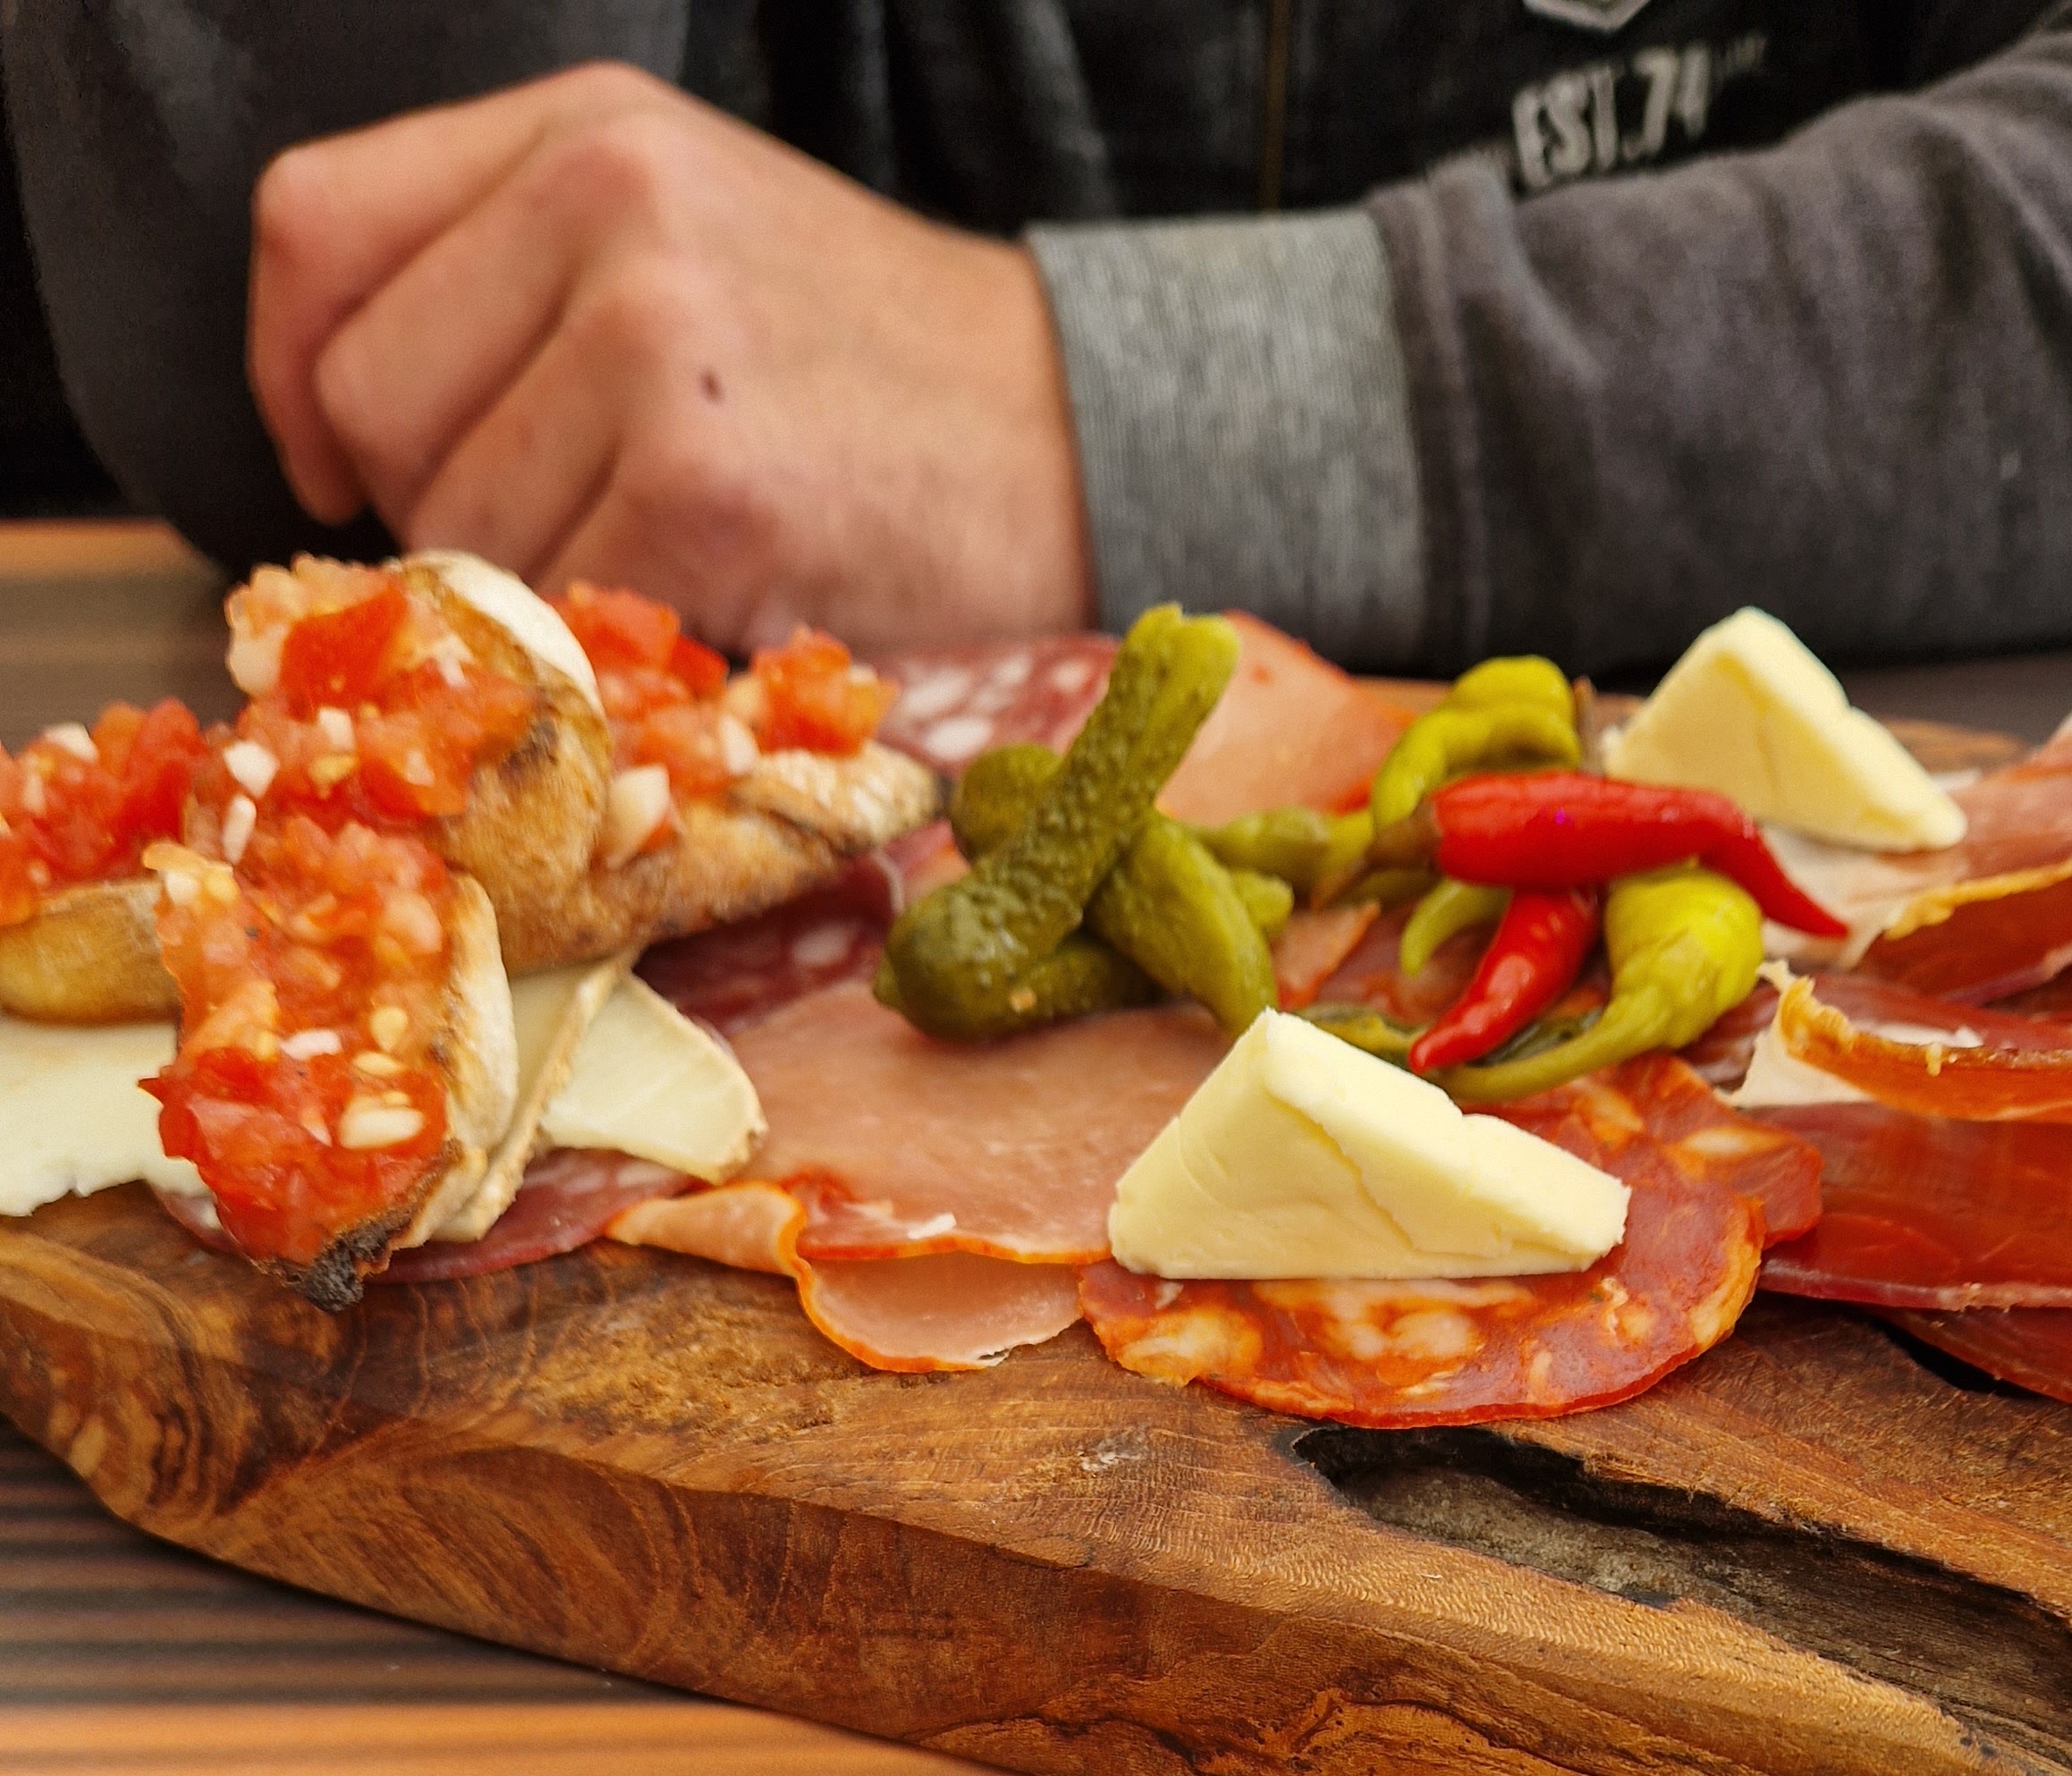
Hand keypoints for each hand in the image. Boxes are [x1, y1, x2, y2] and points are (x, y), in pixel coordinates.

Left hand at [247, 64, 1095, 656]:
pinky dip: (627, 650)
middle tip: (573, 533)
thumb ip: (515, 275)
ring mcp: (656, 347)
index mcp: (585, 134)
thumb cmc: (872, 373)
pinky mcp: (709, 492)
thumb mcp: (690, 236)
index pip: (316, 231)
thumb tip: (332, 423)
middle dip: (444, 504)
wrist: (1079, 441)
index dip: (296, 374)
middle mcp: (607, 209)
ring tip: (670, 569)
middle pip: (370, 405)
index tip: (342, 463)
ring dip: (542, 595)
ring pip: (460, 532)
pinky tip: (719, 611)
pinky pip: (567, 611)